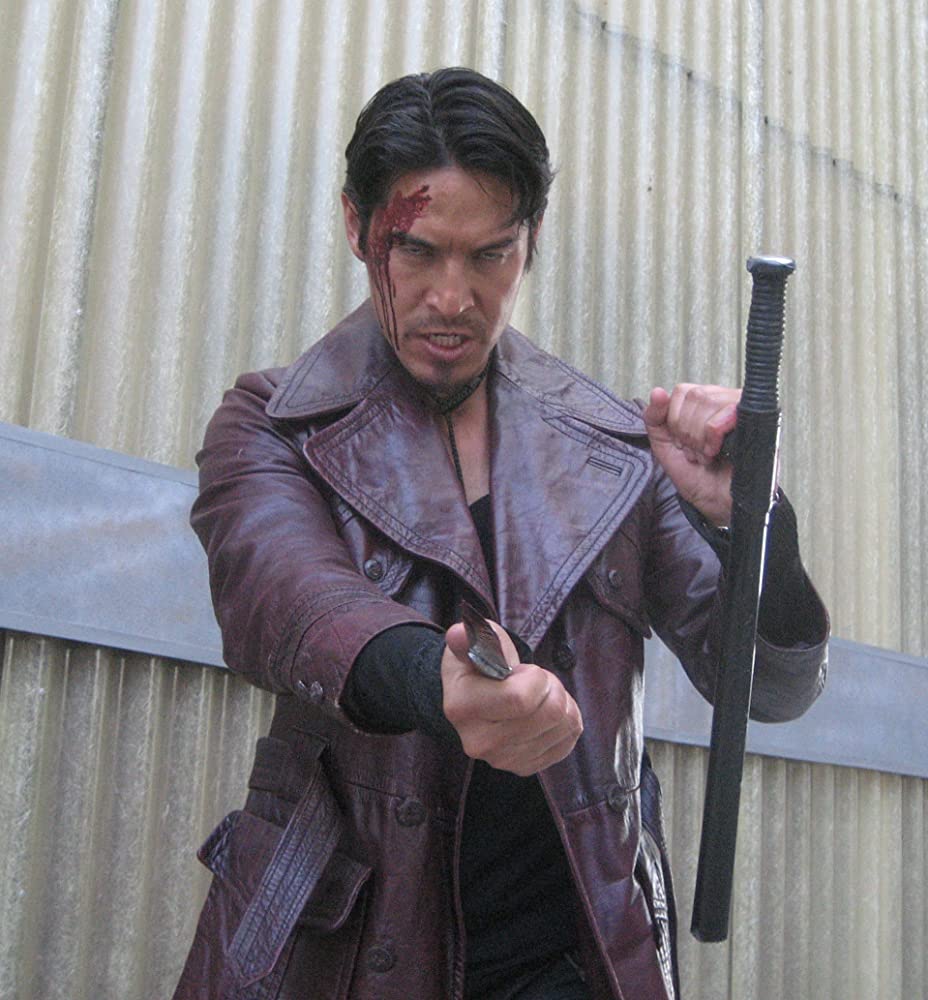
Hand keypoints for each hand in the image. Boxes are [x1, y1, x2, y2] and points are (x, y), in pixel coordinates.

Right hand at [441, 621, 582, 775]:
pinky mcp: (523, 768)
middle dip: (552, 688)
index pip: (520, 699)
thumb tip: (459, 634)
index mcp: (462, 707)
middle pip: (548, 714)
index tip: (525, 670)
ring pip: (562, 727)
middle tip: (537, 680)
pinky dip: (566, 723)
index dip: (536, 678)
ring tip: (540, 695)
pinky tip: (547, 713)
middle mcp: (478, 742)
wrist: (475, 698)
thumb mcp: (474, 643)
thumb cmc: (479, 665)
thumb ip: (469, 637)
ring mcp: (502, 760)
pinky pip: (566, 743)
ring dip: (561, 703)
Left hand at [643, 384, 739, 525]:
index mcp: (706, 404)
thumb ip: (654, 418)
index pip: (683, 391)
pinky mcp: (756, 422)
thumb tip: (657, 392)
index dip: (676, 420)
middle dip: (687, 431)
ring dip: (700, 437)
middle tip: (695, 451)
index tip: (682, 443)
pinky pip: (726, 414)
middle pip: (695, 395)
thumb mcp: (665, 446)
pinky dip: (712, 437)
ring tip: (707, 454)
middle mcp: (726, 402)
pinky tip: (716, 452)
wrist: (718, 504)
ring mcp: (743, 409)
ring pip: (709, 401)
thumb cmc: (698, 477)